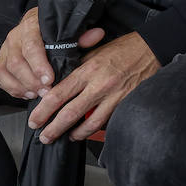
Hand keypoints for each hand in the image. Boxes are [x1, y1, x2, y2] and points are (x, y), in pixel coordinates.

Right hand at [0, 8, 93, 99]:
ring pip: (5, 71)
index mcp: (32, 25)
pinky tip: (27, 93)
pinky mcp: (0, 59)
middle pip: (17, 62)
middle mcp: (15, 36)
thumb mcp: (70, 29)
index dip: (39, 65)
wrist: (39, 22)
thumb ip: (82, 35)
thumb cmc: (56, 29)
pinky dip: (11, 88)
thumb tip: (96, 35)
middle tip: (46, 92)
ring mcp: (5, 48)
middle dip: (32, 81)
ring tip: (37, 94)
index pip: (31, 46)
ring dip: (21, 86)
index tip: (50, 79)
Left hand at [28, 31, 160, 142]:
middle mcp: (99, 85)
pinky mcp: (125, 103)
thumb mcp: (95, 51)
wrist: (151, 48)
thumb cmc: (124, 48)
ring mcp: (114, 96)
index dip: (43, 111)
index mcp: (87, 70)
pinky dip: (96, 129)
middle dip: (53, 129)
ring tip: (67, 137)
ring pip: (90, 123)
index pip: (58, 95)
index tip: (35, 120)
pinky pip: (107, 121)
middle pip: (70, 113)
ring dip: (75, 134)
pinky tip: (88, 132)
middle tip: (44, 137)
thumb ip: (77, 67)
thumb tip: (58, 83)